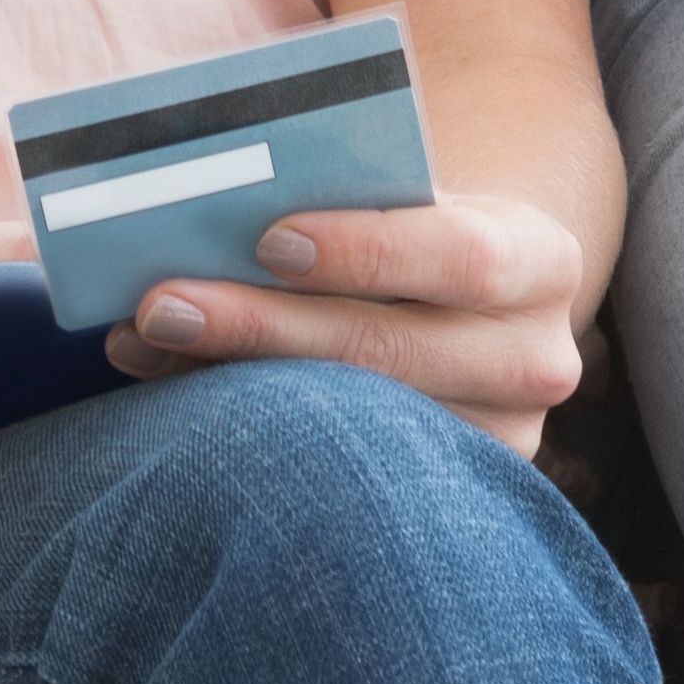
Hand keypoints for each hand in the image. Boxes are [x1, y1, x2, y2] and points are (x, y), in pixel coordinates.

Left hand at [105, 195, 585, 455]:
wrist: (465, 309)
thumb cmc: (413, 232)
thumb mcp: (405, 199)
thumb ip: (333, 186)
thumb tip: (199, 194)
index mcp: (541, 260)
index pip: (464, 256)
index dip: (368, 250)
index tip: (269, 238)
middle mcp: (535, 362)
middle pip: (392, 353)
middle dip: (264, 327)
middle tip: (160, 303)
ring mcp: (498, 444)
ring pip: (356, 428)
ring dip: (232, 388)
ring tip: (142, 345)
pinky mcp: (447, 497)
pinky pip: (339, 478)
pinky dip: (249, 436)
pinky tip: (174, 408)